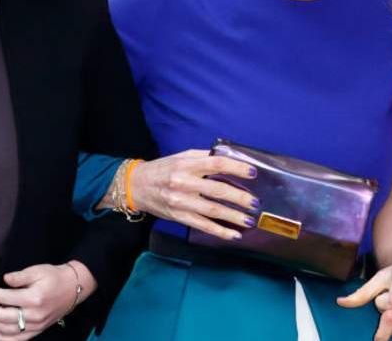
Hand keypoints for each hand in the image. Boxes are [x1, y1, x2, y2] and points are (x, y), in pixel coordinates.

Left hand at [0, 261, 95, 339]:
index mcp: (33, 298)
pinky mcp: (37, 331)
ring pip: (5, 329)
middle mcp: (34, 315)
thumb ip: (19, 275)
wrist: (73, 288)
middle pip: (1, 315)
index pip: (3, 297)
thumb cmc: (54, 277)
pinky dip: (1, 337)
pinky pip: (16, 340)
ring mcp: (35, 326)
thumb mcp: (38, 270)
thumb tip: (4, 280)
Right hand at [129, 149, 258, 239]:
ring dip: (233, 216)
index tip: (253, 173)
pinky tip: (233, 234)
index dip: (236, 168)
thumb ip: (203, 157)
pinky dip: (219, 231)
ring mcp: (181, 202)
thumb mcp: (181, 157)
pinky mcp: (179, 217)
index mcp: (187, 164)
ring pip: (212, 210)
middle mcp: (184, 183)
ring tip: (248, 220)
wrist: (136, 186)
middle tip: (255, 203)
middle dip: (240, 197)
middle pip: (217, 190)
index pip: (216, 164)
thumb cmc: (162, 169)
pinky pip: (202, 225)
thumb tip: (229, 158)